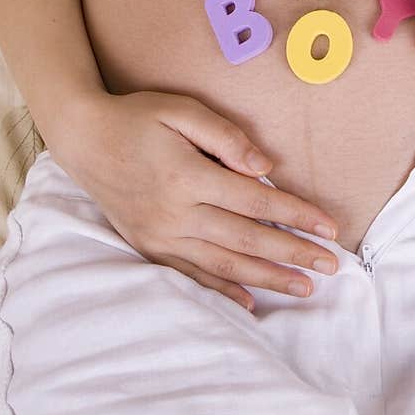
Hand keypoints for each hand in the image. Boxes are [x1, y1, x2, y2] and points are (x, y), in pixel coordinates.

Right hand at [49, 89, 341, 310]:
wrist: (83, 140)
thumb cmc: (137, 118)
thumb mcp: (181, 111)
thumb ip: (225, 137)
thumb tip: (266, 166)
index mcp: (188, 176)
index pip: (255, 201)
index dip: (296, 214)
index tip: (330, 227)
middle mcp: (176, 213)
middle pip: (246, 239)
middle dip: (292, 253)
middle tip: (331, 265)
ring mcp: (161, 236)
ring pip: (223, 264)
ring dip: (267, 278)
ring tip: (304, 287)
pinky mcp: (150, 247)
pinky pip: (191, 276)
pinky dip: (222, 292)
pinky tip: (250, 303)